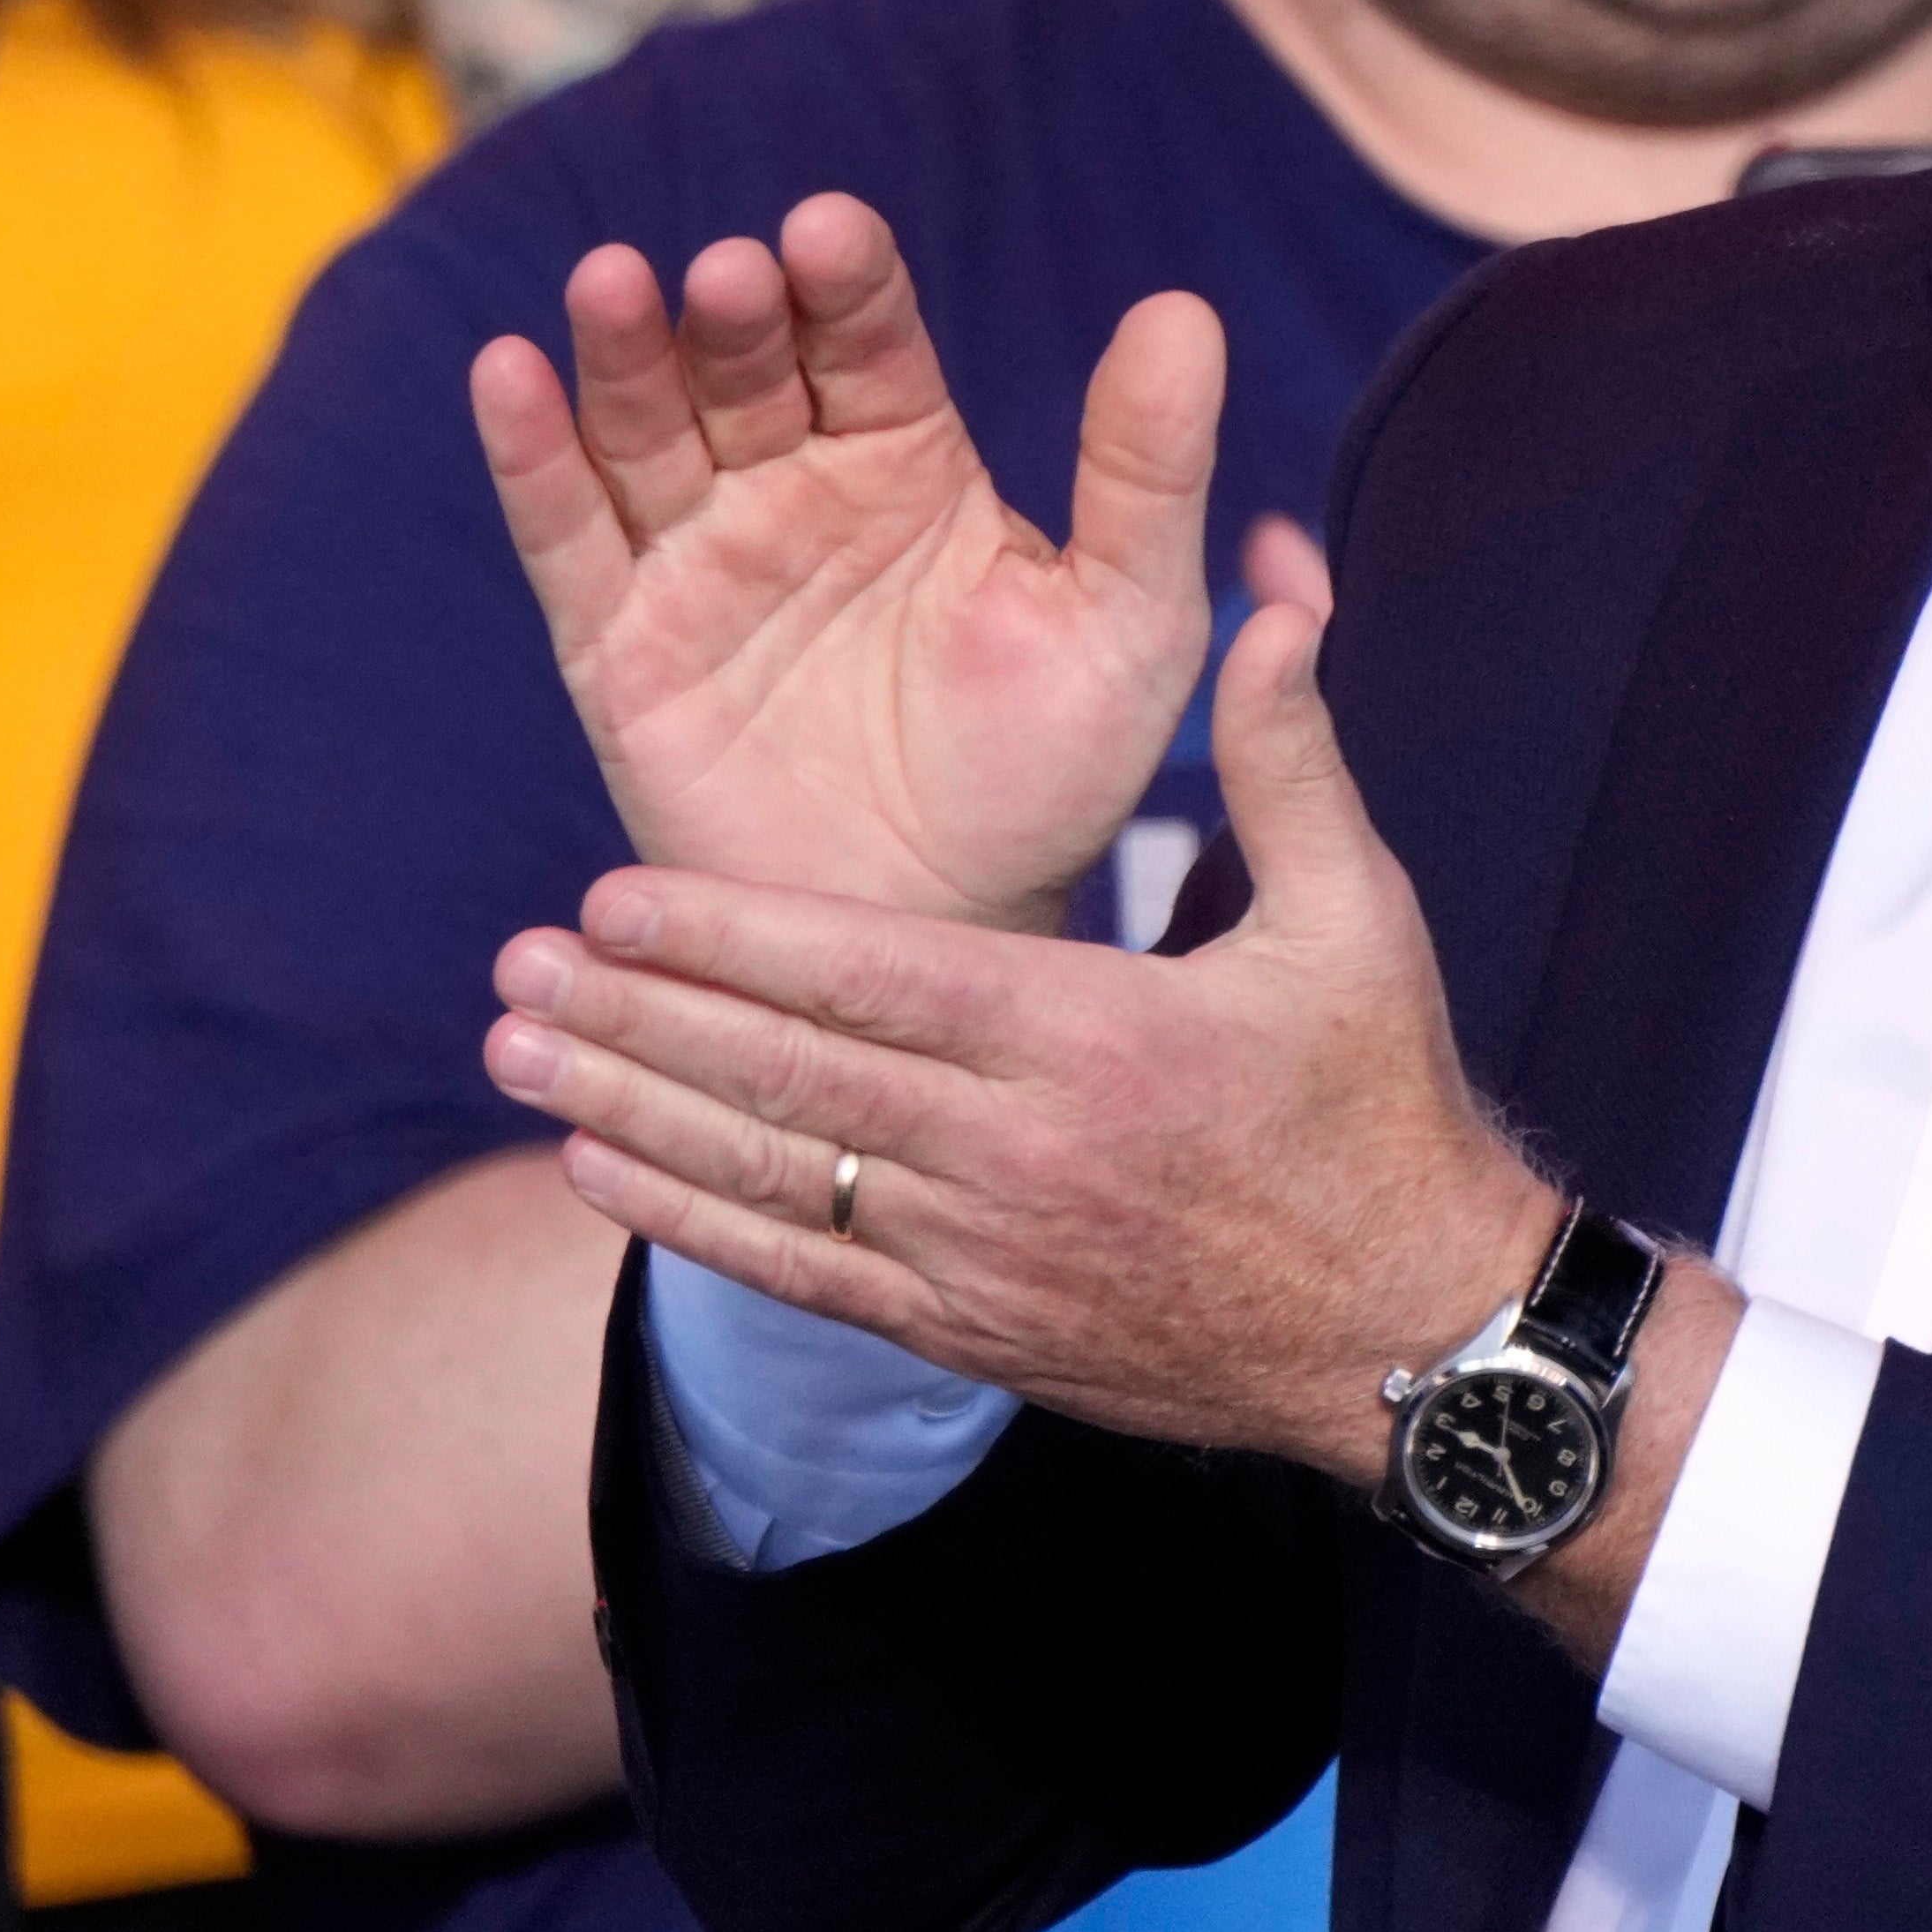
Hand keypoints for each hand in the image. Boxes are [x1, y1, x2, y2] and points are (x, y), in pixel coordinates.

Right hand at [475, 197, 1221, 928]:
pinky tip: (504, 373)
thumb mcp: (1127, 623)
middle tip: (731, 272)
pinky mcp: (618, 647)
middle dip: (733, 313)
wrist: (944, 937)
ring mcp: (697, 561)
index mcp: (907, 459)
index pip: (867, 340)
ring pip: (643, 429)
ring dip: (620, 353)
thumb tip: (1184, 310)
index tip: (831, 231)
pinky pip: (565, 537)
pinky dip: (528, 453)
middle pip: (745, 367)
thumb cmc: (1049, 781)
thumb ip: (1147, 471)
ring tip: (613, 282)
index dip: (846, 282)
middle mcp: (791, 487)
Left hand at [483, 590, 1557, 1476]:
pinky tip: (599, 1175)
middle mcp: (1016, 1157)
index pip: (869, 981)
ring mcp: (983, 1261)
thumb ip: (1287, 754)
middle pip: (788, 1080)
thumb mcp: (1362, 918)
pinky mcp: (972, 1335)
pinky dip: (692, 1227)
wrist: (1420, 1339)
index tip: (605, 902)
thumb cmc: (1380, 1110)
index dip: (726, 943)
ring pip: (771, 1178)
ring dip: (629, 1117)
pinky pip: (803, 1277)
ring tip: (515, 1060)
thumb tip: (1266, 592)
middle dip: (637, 1021)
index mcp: (1092, 1040)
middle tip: (512, 972)